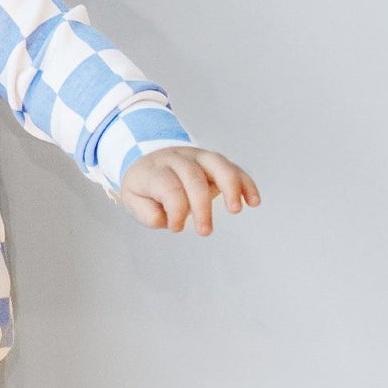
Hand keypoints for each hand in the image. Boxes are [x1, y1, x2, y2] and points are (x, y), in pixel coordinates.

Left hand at [118, 146, 260, 234]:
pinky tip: (254, 201)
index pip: (168, 187)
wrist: (148, 157)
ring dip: (230, 187)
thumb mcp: (133, 199)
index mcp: (155, 170)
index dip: (175, 210)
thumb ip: (147, 213)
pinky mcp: (214, 161)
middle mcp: (178, 159)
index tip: (176, 228)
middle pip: (194, 177)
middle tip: (205, 231)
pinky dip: (246, 183)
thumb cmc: (145, 185)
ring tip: (236, 210)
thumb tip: (167, 220)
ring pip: (218, 164)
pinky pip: (234, 168)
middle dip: (202, 206)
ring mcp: (198, 157)